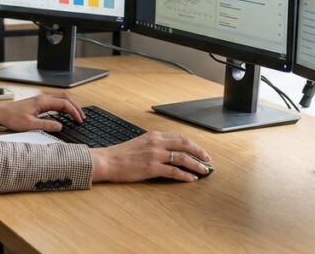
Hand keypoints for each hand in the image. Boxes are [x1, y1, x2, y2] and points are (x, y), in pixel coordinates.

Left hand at [0, 93, 84, 131]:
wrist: (0, 113)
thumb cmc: (12, 118)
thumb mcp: (30, 125)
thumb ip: (46, 125)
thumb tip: (60, 126)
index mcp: (42, 102)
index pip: (64, 104)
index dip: (74, 112)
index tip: (79, 120)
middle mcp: (43, 97)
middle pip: (66, 97)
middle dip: (76, 106)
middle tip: (82, 117)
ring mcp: (41, 99)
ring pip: (61, 97)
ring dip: (70, 105)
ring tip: (76, 115)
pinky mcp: (38, 102)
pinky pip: (56, 100)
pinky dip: (64, 105)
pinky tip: (65, 113)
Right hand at [89, 131, 210, 182]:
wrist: (107, 161)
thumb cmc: (120, 154)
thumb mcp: (140, 142)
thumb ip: (154, 144)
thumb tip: (167, 149)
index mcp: (154, 135)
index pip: (179, 137)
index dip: (192, 144)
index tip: (200, 151)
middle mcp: (156, 143)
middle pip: (184, 145)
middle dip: (199, 152)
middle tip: (208, 160)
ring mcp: (155, 155)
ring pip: (182, 158)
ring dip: (196, 165)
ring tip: (204, 171)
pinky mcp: (151, 168)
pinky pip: (173, 171)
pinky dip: (185, 175)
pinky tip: (191, 179)